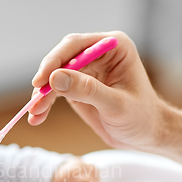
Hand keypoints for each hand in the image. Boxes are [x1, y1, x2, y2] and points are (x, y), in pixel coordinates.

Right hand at [29, 31, 165, 150]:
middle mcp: (98, 54)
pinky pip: (56, 91)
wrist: (146, 136)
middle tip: (35, 101)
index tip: (41, 81)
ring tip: (34, 114)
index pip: (76, 46)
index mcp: (114, 47)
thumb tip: (55, 78)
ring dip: (42, 95)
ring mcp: (86, 71)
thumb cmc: (141, 117)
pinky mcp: (78, 87)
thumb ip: (87, 90)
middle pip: (61, 60)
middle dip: (46, 81)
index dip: (55, 61)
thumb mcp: (115, 105)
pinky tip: (37, 117)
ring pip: (55, 77)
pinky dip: (46, 103)